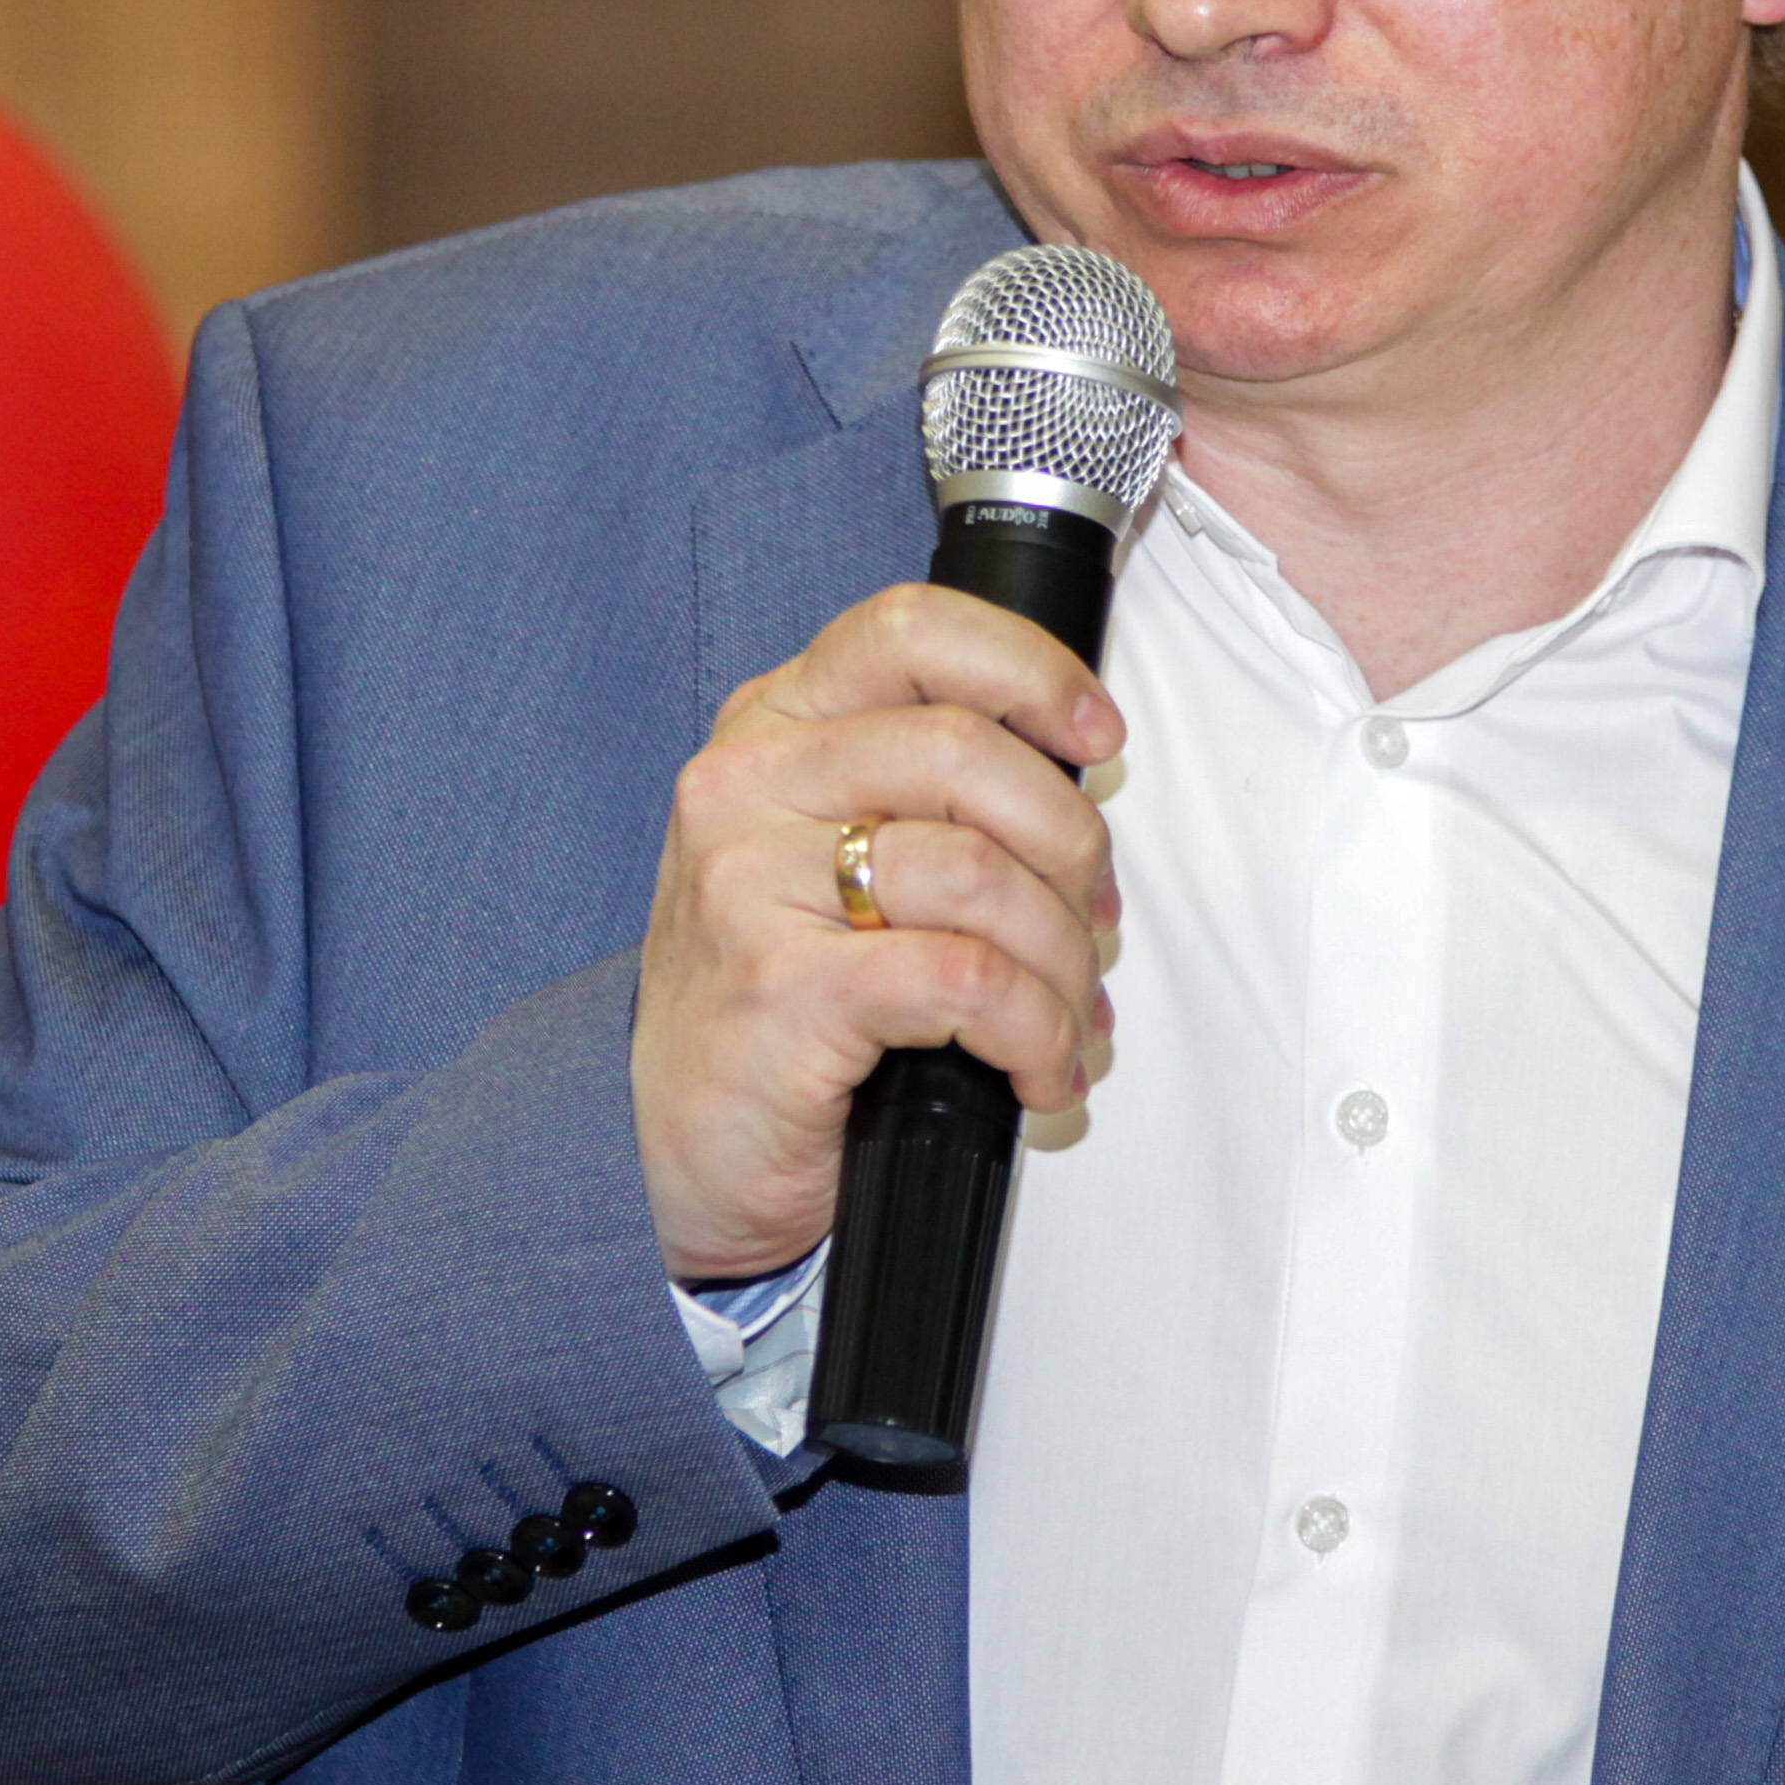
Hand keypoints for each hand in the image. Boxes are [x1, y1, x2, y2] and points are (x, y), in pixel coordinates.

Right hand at [630, 584, 1125, 1283]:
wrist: (687, 1155)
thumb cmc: (781, 1004)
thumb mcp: (830, 858)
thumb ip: (924, 792)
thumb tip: (1079, 782)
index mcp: (772, 728)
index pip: (910, 629)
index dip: (1029, 670)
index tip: (1097, 735)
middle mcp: (746, 787)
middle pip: (965, 750)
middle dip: (1071, 843)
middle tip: (1092, 920)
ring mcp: (750, 885)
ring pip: (979, 873)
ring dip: (1063, 958)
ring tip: (1071, 1015)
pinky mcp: (780, 988)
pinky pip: (966, 980)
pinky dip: (1035, 1030)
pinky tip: (1039, 1071)